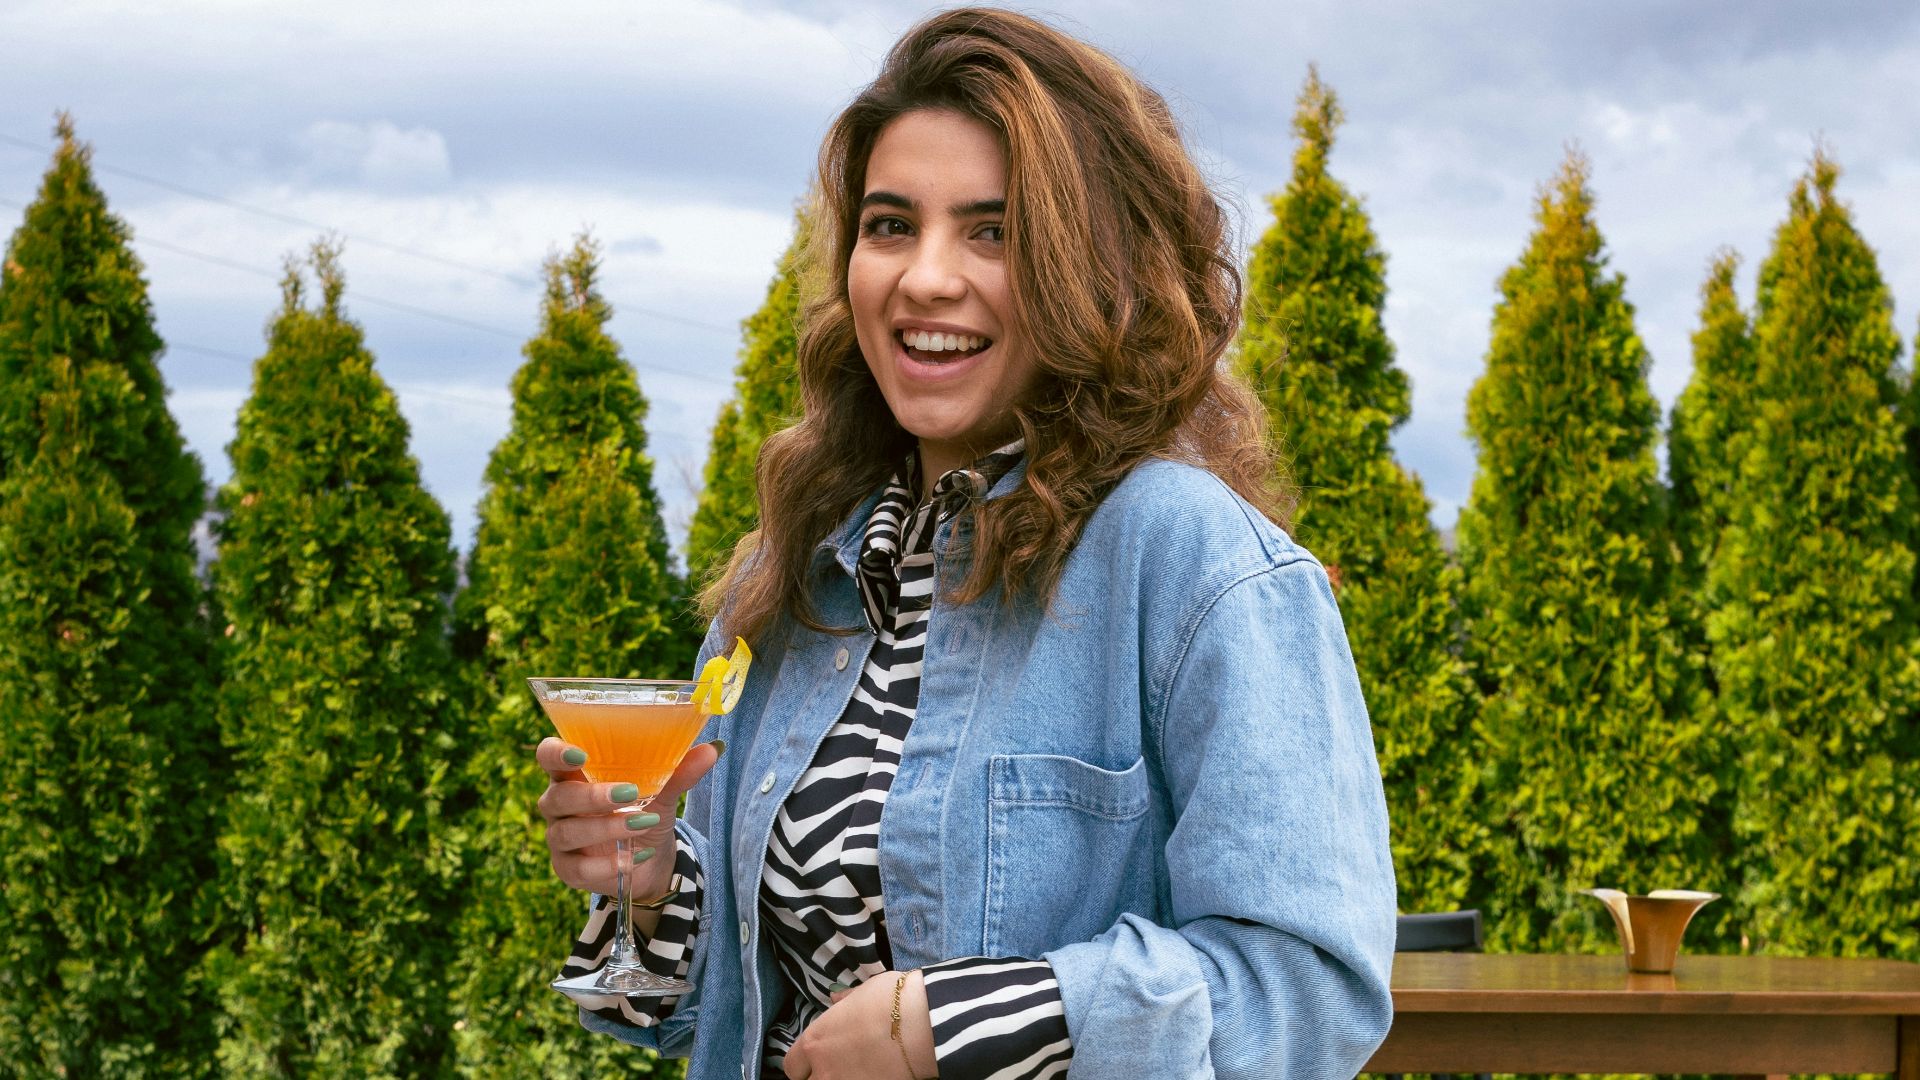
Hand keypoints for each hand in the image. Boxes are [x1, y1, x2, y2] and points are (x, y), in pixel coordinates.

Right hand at [536, 736, 722, 900]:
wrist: (650, 860)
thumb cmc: (645, 813)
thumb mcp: (663, 793)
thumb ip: (679, 772)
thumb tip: (713, 749)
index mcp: (574, 774)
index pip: (548, 756)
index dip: (556, 753)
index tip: (581, 754)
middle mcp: (559, 804)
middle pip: (558, 796)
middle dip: (593, 796)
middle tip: (630, 793)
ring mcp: (559, 838)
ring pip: (567, 831)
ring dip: (606, 827)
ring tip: (643, 823)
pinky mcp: (567, 869)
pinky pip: (578, 867)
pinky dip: (607, 864)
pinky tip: (634, 858)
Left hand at [783, 969, 935, 1079]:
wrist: (924, 1025)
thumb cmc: (893, 1001)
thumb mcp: (863, 992)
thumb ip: (844, 1001)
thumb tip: (837, 1000)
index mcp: (815, 1041)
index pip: (793, 1066)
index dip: (804, 1063)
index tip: (816, 1058)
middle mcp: (824, 1070)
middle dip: (820, 1075)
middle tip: (838, 1066)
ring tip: (856, 1072)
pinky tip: (874, 1075)